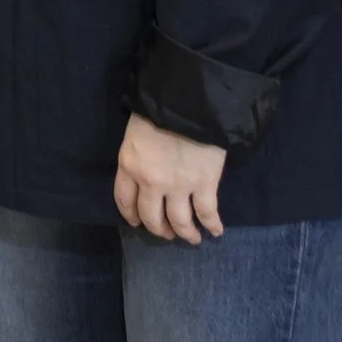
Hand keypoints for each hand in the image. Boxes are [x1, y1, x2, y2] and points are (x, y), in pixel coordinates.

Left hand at [113, 112, 225, 244]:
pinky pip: (207, 212)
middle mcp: (151, 182)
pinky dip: (212, 225)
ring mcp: (178, 186)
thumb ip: (138, 155)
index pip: (124, 200)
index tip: (137, 222)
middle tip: (166, 233)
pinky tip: (216, 231)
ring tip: (191, 238)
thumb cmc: (157, 109)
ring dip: (185, 233)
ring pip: (179, 221)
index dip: (131, 215)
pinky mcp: (204, 185)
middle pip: (151, 216)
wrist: (186, 103)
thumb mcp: (136, 132)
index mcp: (130, 165)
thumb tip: (145, 168)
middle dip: (159, 229)